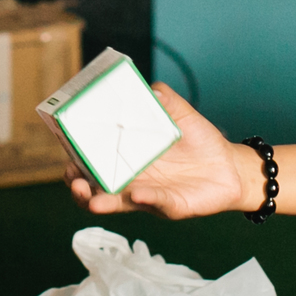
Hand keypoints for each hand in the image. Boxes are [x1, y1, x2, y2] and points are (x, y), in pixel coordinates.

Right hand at [66, 83, 253, 218]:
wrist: (229, 165)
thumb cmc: (197, 140)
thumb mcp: (178, 113)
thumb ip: (163, 98)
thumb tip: (149, 89)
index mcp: (125, 156)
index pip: (91, 160)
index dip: (74, 158)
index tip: (66, 150)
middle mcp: (130, 178)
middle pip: (93, 189)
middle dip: (78, 187)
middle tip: (75, 180)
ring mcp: (147, 196)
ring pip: (116, 204)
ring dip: (101, 203)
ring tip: (93, 201)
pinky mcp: (169, 206)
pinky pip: (155, 205)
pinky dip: (145, 200)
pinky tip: (138, 194)